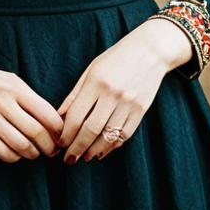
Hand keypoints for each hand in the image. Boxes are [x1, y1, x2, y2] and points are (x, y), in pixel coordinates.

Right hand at [0, 42, 63, 162]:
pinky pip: (1, 150)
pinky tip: (16, 154)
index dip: (58, 130)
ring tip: (34, 153)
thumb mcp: (9, 80)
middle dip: (48, 146)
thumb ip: (28, 98)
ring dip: (32, 154)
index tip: (61, 136)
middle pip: (36, 132)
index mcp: (16, 87)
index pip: (46, 113)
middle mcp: (4, 101)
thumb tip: (52, 121)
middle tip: (52, 151)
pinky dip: (13, 157)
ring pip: (20, 144)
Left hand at [55, 18, 191, 162]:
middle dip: (76, 148)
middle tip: (68, 159)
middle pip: (90, 130)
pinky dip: (111, 146)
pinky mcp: (141, 111)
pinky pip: (124, 135)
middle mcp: (112, 94)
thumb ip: (75, 95)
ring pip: (107, 136)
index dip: (66, 134)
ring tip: (83, 157)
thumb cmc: (116, 58)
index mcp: (96, 81)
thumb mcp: (91, 70)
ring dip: (93, 150)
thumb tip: (59, 118)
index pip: (76, 115)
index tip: (59, 144)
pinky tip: (101, 150)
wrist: (150, 50)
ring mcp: (128, 103)